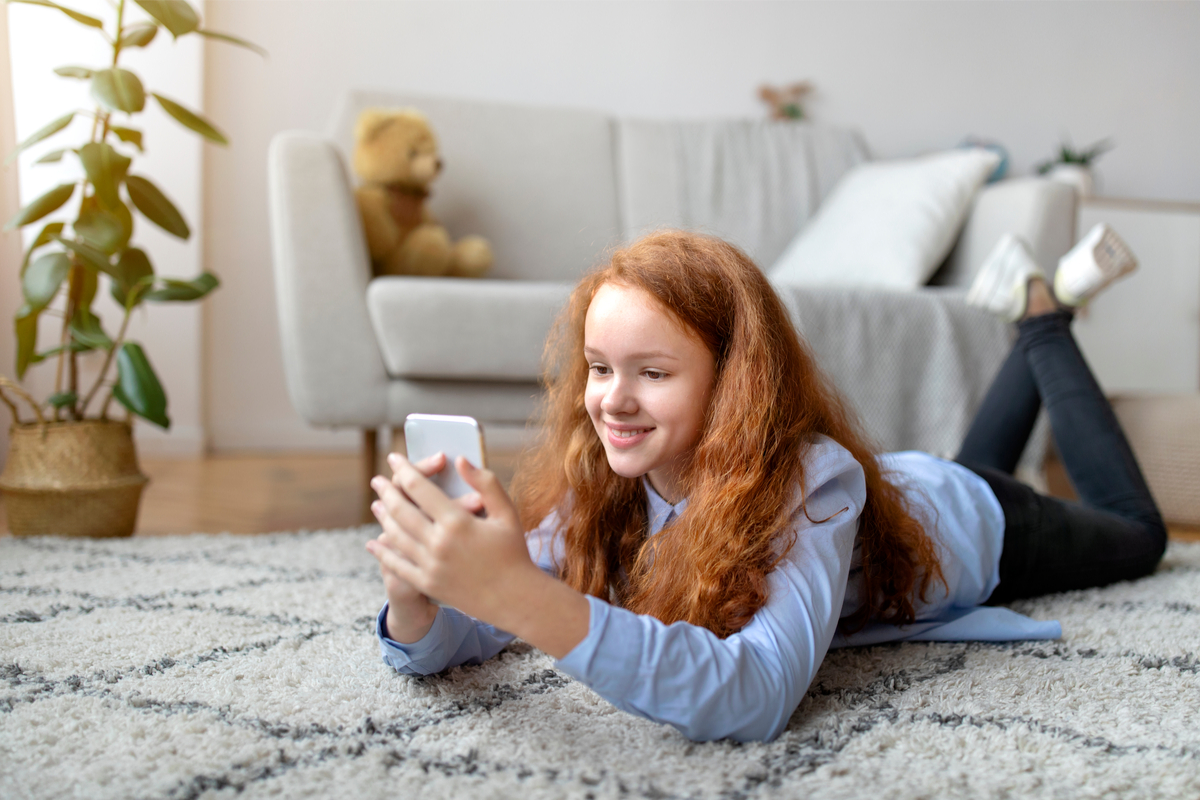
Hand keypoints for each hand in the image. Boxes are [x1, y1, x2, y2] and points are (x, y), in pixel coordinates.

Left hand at [365, 452, 539, 628]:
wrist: (515, 598)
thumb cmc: (513, 552)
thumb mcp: (506, 513)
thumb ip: (485, 483)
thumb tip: (461, 460)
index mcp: (457, 522)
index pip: (420, 488)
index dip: (404, 469)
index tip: (394, 458)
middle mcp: (439, 543)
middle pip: (401, 510)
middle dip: (386, 491)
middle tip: (378, 480)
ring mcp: (430, 566)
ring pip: (395, 535)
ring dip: (382, 517)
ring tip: (376, 504)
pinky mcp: (427, 584)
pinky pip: (396, 565)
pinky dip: (382, 552)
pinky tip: (374, 542)